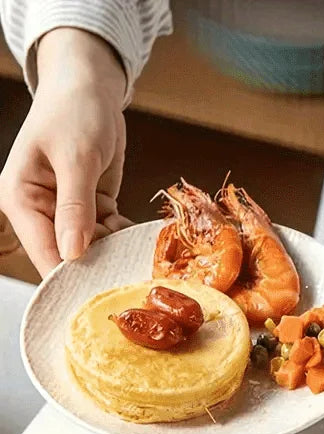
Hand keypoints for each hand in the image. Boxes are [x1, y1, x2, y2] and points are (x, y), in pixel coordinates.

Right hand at [0, 28, 130, 275]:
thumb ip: (75, 207)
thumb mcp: (77, 159)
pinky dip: (126, 239)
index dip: (70, 277)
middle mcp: (40, 211)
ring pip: (93, 248)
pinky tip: (146, 245)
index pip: (44, 252)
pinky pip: (109, 234)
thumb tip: (72, 253)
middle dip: (98, 269)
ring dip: (117, 256)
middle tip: (131, 286)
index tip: (99, 298)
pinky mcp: (91, 209)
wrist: (90, 88)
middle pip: (69, 255)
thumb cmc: (75, 112)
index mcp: (21, 199)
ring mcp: (67, 212)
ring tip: (144, 266)